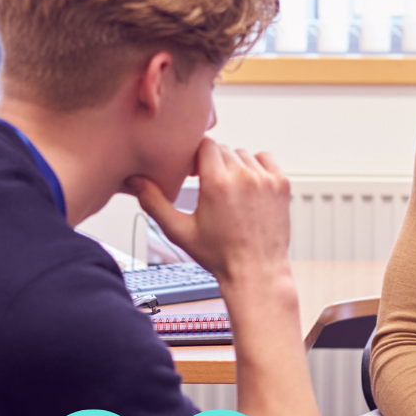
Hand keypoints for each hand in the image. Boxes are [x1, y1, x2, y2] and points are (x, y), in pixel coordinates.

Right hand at [130, 138, 290, 286]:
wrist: (256, 271)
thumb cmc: (219, 256)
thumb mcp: (179, 231)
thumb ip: (154, 202)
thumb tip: (135, 181)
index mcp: (217, 183)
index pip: (205, 144)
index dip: (196, 157)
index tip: (193, 172)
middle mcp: (243, 176)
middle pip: (223, 149)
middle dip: (213, 163)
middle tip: (209, 185)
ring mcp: (265, 179)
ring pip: (243, 154)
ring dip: (234, 165)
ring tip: (229, 190)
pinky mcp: (281, 184)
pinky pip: (265, 159)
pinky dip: (256, 167)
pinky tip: (248, 186)